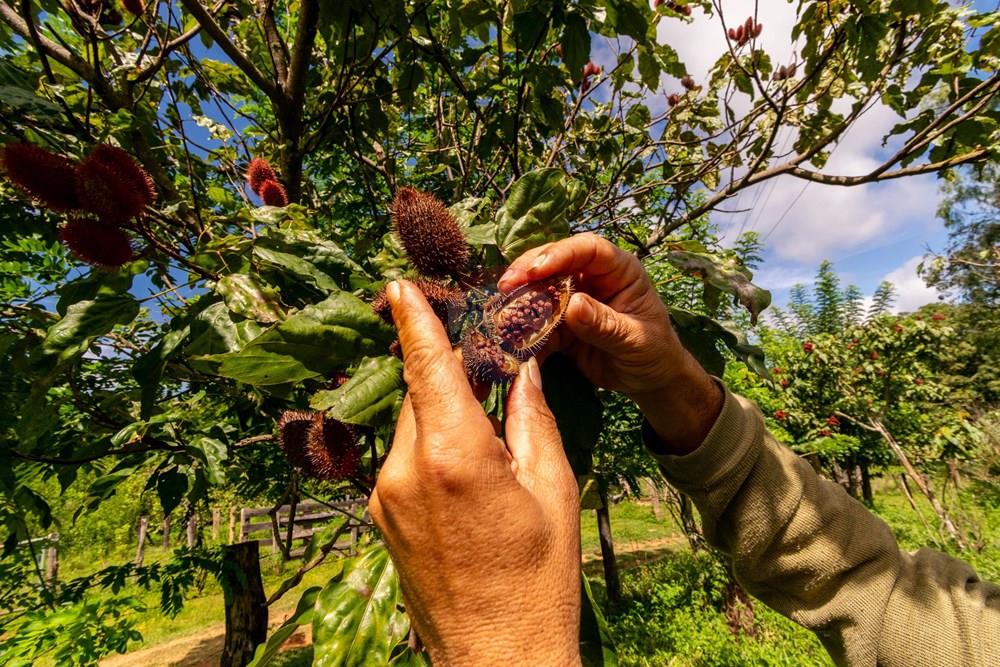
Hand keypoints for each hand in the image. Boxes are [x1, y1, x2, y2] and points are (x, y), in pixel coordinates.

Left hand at [368, 280, 581, 665]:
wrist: (497, 660)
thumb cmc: (538, 581)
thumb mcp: (551, 489)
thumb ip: (531, 417)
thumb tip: (523, 368)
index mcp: (452, 454)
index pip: (427, 365)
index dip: (414, 319)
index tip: (399, 285)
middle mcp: (405, 470)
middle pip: (422, 392)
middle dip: (448, 370)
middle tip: (485, 361)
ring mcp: (386, 499)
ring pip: (413, 426)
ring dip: (442, 411)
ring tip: (486, 430)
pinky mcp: (383, 520)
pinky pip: (405, 460)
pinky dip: (432, 445)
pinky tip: (468, 468)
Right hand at [498, 233, 721, 453]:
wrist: (650, 381)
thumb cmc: (654, 353)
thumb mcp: (635, 339)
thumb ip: (605, 324)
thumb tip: (573, 306)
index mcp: (619, 271)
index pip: (589, 249)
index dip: (560, 254)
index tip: (535, 270)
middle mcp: (594, 279)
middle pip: (556, 263)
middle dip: (529, 272)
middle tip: (506, 287)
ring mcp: (575, 300)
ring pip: (541, 291)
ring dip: (520, 302)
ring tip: (502, 315)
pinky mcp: (562, 325)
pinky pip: (539, 323)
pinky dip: (524, 331)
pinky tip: (510, 340)